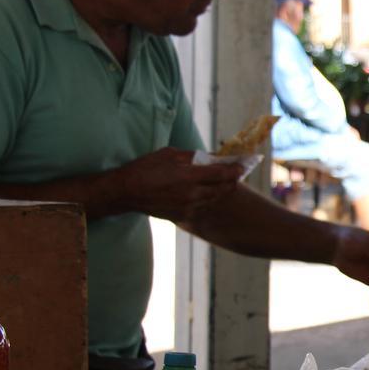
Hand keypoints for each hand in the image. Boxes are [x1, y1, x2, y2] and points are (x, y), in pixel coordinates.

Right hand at [117, 148, 240, 221]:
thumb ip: (193, 156)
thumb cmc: (145, 168)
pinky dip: (208, 199)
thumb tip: (211, 156)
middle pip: (223, 189)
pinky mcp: (183, 215)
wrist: (126, 192)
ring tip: (226, 182)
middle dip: (232, 180)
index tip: (243, 165)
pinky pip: (203, 207)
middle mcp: (192, 194)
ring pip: (214, 199)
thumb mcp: (170, 154)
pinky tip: (207, 193)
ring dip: (222, 191)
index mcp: (189, 176)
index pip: (222, 173)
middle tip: (237, 173)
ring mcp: (188, 207)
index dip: (235, 169)